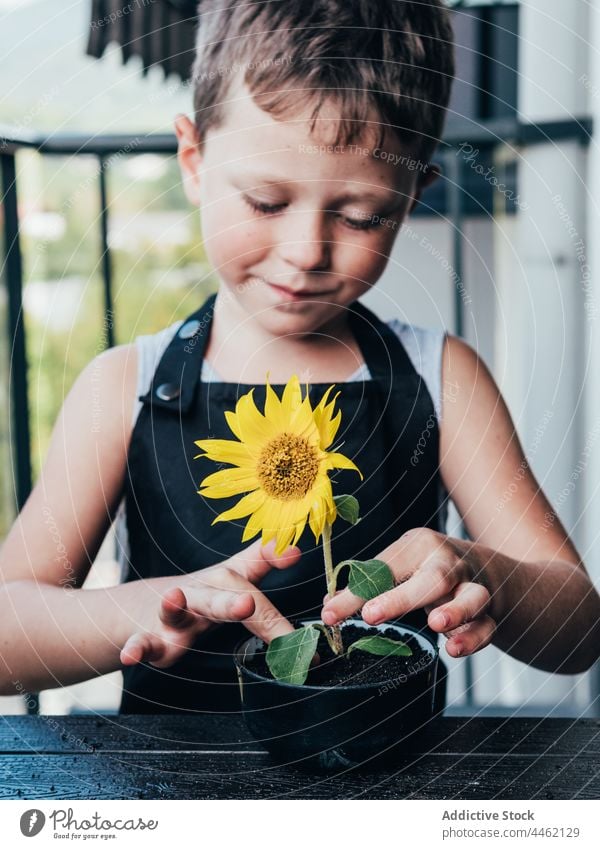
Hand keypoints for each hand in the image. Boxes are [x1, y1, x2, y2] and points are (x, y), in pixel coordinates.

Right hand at [120, 539, 300, 668]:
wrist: (144, 607)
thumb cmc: (201, 596)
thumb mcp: (232, 577)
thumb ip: (262, 562)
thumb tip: (296, 548)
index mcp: (224, 584)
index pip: (251, 573)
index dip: (272, 560)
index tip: (294, 555)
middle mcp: (200, 596)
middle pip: (216, 597)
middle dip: (231, 602)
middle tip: (246, 604)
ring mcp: (172, 616)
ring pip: (173, 611)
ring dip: (172, 605)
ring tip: (173, 598)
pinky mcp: (151, 639)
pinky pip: (143, 644)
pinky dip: (136, 649)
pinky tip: (130, 657)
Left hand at [321, 527, 495, 657]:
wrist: (487, 569)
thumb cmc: (429, 568)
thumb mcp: (400, 566)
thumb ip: (368, 584)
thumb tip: (331, 605)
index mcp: (420, 546)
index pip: (385, 569)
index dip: (355, 592)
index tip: (330, 614)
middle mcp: (450, 564)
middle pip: (432, 577)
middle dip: (401, 597)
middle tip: (371, 615)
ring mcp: (474, 587)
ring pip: (472, 597)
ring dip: (456, 611)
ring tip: (435, 625)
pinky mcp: (490, 613)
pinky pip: (486, 626)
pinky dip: (473, 638)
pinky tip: (454, 648)